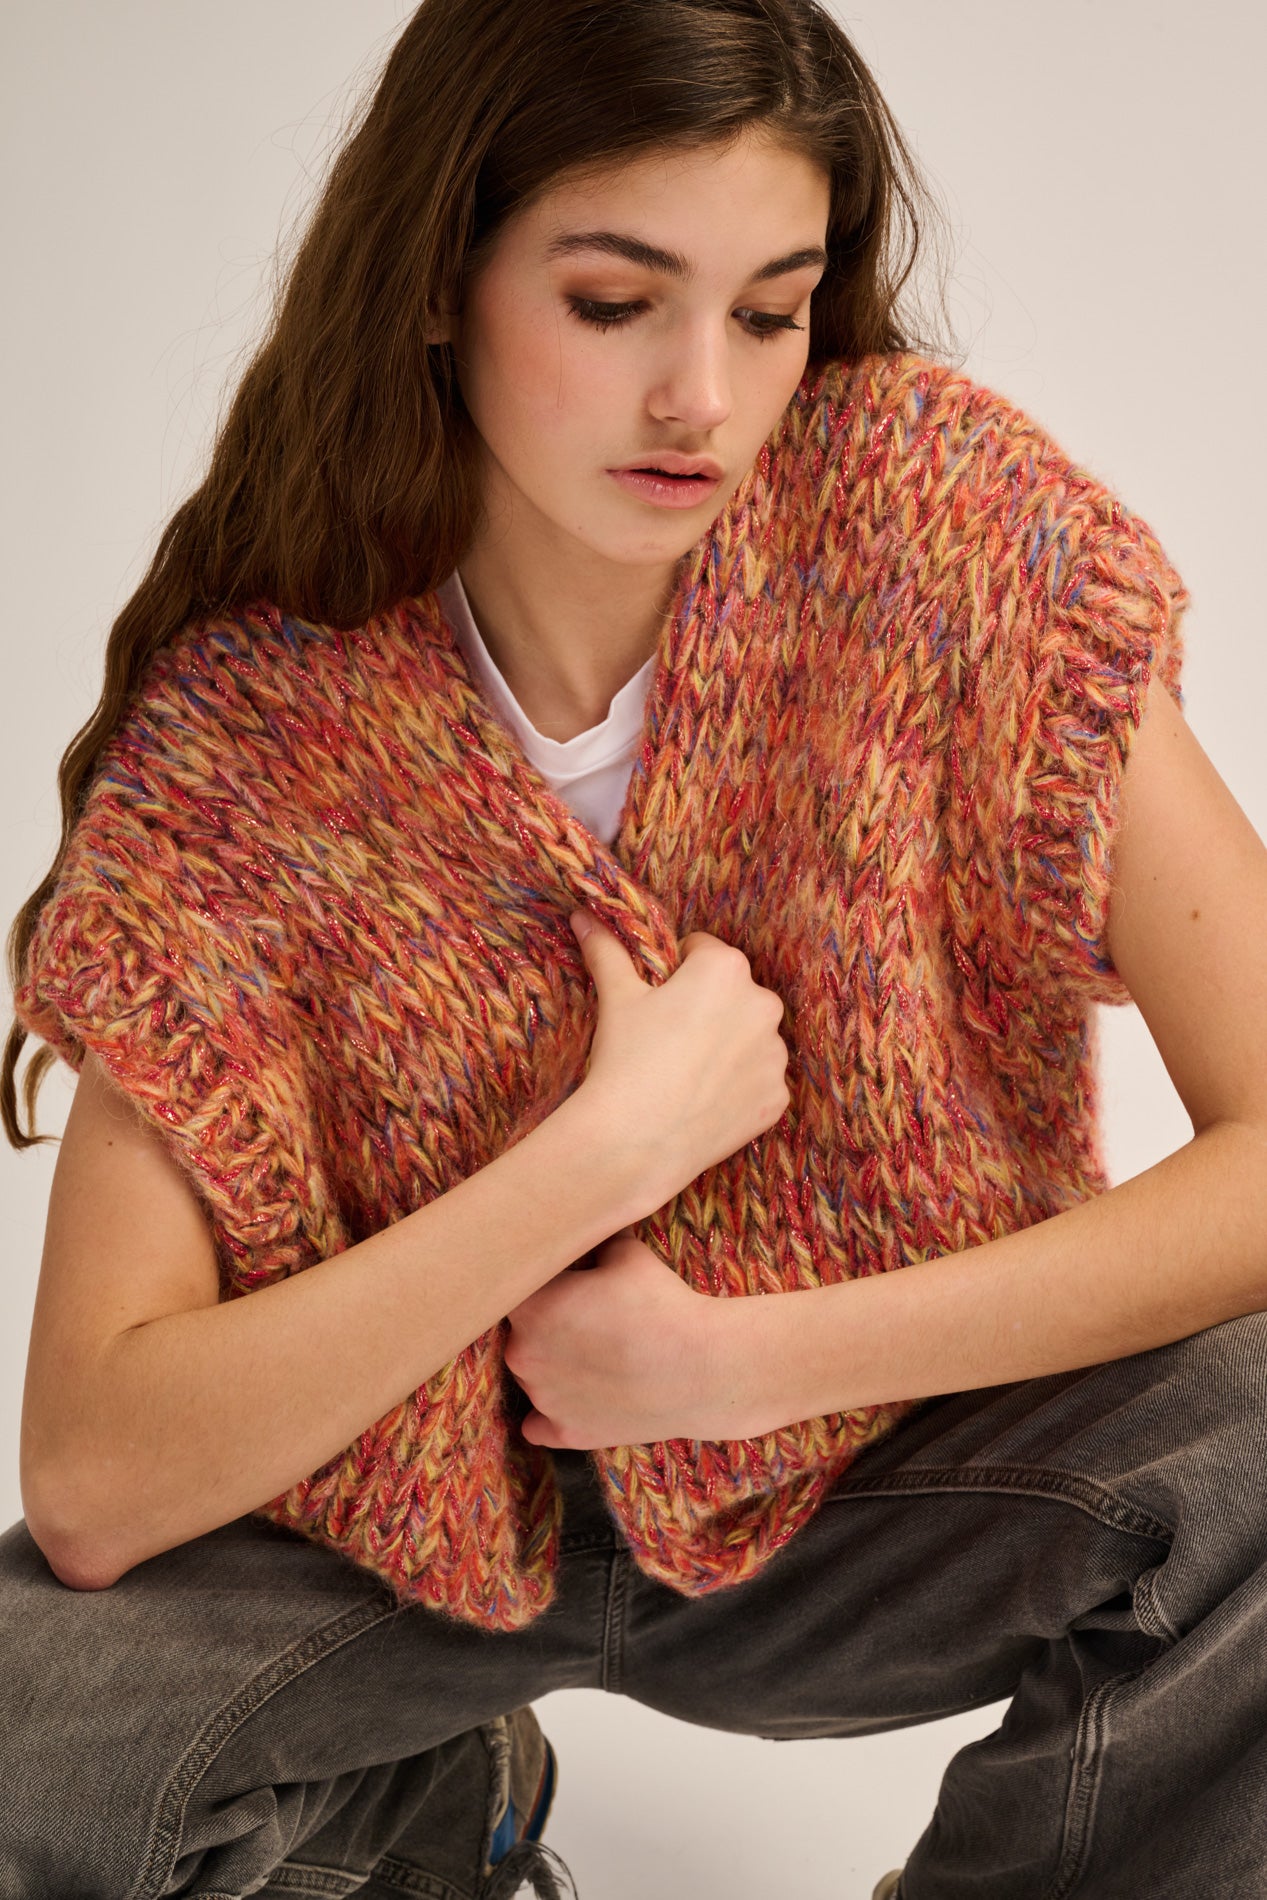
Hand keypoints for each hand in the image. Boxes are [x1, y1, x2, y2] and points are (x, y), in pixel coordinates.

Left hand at [504, 1229, 721, 1448]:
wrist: (699, 1369)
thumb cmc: (661, 1306)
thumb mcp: (627, 1254)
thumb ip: (596, 1241)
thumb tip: (590, 1227)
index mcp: (531, 1308)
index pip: (517, 1289)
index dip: (542, 1285)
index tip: (567, 1284)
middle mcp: (523, 1356)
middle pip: (522, 1334)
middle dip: (548, 1326)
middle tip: (589, 1319)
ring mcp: (542, 1399)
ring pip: (531, 1377)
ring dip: (553, 1367)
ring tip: (598, 1358)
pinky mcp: (566, 1433)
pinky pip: (538, 1425)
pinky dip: (553, 1413)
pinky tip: (577, 1398)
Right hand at [569, 909, 789, 1214]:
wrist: (635, 1142)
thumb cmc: (624, 1060)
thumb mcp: (616, 997)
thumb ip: (608, 950)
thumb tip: (585, 914)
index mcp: (726, 968)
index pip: (703, 951)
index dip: (675, 972)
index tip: (656, 999)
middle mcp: (764, 1004)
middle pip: (733, 993)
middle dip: (708, 1007)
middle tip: (668, 1038)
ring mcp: (775, 1055)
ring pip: (749, 1037)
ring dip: (726, 1045)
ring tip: (684, 1072)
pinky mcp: (777, 1097)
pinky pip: (758, 1081)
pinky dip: (737, 1087)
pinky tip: (703, 1099)